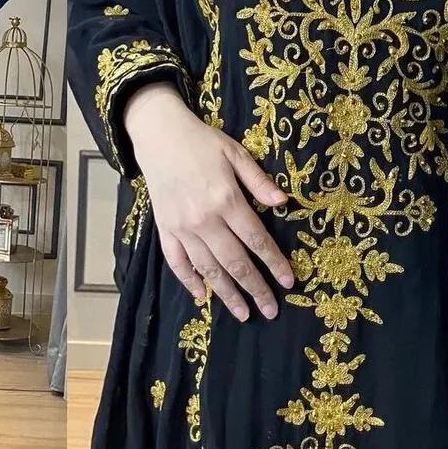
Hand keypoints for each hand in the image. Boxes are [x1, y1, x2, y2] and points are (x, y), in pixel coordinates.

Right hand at [124, 82, 294, 322]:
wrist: (158, 134)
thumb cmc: (201, 141)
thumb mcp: (235, 153)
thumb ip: (259, 181)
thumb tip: (283, 204)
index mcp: (226, 200)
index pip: (256, 240)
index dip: (274, 263)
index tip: (289, 282)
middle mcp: (204, 219)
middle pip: (234, 262)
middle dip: (255, 288)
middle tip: (271, 310)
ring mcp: (181, 227)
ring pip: (208, 268)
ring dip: (226, 294)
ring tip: (243, 313)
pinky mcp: (164, 229)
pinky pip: (176, 261)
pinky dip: (188, 280)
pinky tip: (201, 296)